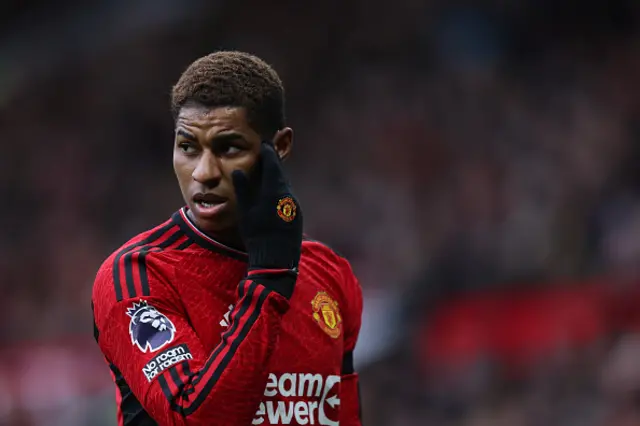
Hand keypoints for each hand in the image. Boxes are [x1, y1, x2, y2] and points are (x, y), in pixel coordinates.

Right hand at [232, 142, 302, 270]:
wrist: (276, 259)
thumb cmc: (257, 235)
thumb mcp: (246, 212)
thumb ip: (243, 190)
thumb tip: (238, 171)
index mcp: (275, 191)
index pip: (272, 165)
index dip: (267, 153)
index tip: (264, 143)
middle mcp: (288, 195)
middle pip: (281, 174)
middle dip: (273, 162)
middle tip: (267, 152)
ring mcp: (294, 205)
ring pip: (285, 185)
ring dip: (277, 177)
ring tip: (268, 170)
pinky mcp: (297, 214)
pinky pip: (288, 196)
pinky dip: (281, 190)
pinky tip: (273, 192)